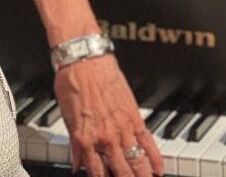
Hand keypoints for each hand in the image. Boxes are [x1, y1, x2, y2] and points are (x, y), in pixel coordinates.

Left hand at [53, 54, 162, 176]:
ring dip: (141, 174)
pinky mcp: (134, 117)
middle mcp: (105, 138)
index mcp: (85, 139)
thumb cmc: (71, 82)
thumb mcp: (66, 118)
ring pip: (136, 161)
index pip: (96, 172)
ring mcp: (122, 129)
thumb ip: (75, 145)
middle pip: (121, 171)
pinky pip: (148, 142)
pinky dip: (155, 158)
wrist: (84, 60)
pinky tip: (158, 169)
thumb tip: (77, 164)